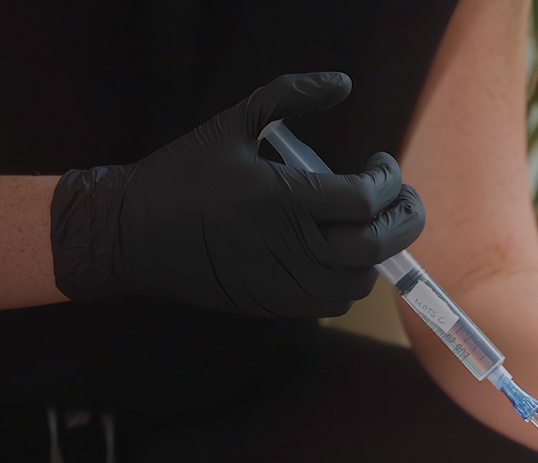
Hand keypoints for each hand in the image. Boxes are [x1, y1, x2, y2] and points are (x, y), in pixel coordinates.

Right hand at [51, 72, 424, 315]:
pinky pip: (336, 301)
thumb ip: (290, 96)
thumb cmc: (182, 175)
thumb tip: (343, 82)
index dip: (389, 181)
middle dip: (405, 219)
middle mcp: (291, 247)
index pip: (366, 200)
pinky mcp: (277, 304)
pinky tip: (340, 252)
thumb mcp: (233, 122)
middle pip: (377, 245)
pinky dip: (351, 278)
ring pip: (362, 279)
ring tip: (369, 223)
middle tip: (402, 197)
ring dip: (377, 250)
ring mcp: (286, 282)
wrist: (132, 235)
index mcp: (284, 199)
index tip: (381, 162)